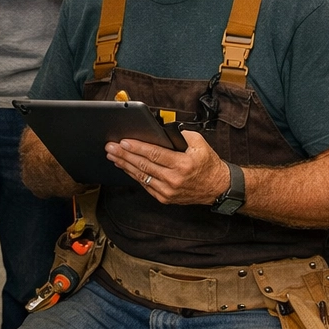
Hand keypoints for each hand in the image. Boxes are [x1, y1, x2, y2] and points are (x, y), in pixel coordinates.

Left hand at [104, 130, 230, 205]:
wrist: (218, 187)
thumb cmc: (208, 164)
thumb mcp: (200, 144)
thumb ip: (181, 134)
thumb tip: (162, 130)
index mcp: (183, 164)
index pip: (154, 154)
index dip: (137, 148)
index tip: (123, 142)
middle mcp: (174, 179)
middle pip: (143, 165)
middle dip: (124, 155)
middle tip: (111, 147)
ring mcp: (168, 191)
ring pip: (142, 176)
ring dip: (125, 165)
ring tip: (113, 156)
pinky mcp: (165, 198)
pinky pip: (145, 185)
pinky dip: (133, 175)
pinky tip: (125, 167)